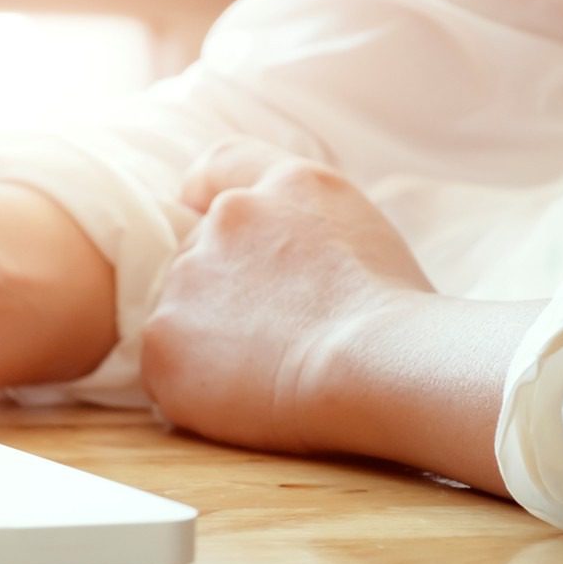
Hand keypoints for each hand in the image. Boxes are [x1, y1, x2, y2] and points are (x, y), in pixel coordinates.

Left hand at [141, 139, 434, 456]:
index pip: (222, 165)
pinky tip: (242, 399)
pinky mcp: (162, 340)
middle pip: (199, 251)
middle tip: (273, 336)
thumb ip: (306, 223)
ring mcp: (187, 278)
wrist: (380, 364)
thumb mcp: (369, 235)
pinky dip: (195, 387)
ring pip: (181, 309)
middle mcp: (227, 218)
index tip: (203, 218)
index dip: (207, 194)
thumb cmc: (400, 318)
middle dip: (223, 289)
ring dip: (208, 338)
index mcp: (286, 186)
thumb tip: (278, 252)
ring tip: (266, 372)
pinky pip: (167, 366)